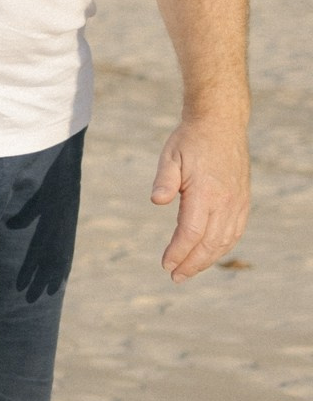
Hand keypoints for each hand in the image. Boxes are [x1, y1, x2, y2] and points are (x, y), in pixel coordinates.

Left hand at [151, 109, 250, 280]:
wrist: (221, 123)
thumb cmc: (190, 139)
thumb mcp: (170, 155)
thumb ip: (164, 180)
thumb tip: (156, 201)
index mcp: (206, 192)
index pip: (191, 233)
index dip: (178, 252)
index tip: (165, 264)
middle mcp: (226, 201)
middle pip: (209, 243)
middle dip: (191, 264)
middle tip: (175, 277)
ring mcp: (238, 202)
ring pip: (225, 241)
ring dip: (207, 260)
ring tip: (188, 271)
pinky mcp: (243, 200)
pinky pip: (235, 232)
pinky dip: (222, 247)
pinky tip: (209, 254)